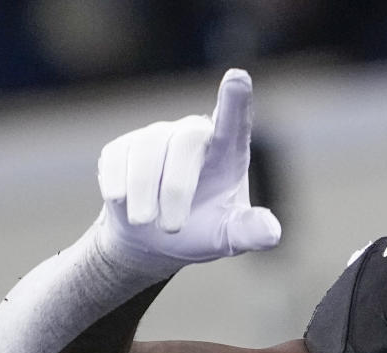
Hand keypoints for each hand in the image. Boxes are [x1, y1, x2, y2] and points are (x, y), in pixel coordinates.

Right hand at [96, 69, 280, 268]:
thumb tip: (271, 231)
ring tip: (144, 223)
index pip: (234, 122)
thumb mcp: (230, 237)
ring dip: (143, 192)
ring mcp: (157, 137)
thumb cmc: (202, 231)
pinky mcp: (123, 147)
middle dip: (175, 188)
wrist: (154, 240)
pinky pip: (116, 157)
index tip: (238, 78)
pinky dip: (118, 185)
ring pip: (146, 149)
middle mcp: (194, 135)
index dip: (234, 101)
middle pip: (184, 142)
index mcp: (228, 152)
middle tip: (171, 228)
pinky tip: (122, 204)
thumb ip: (250, 232)